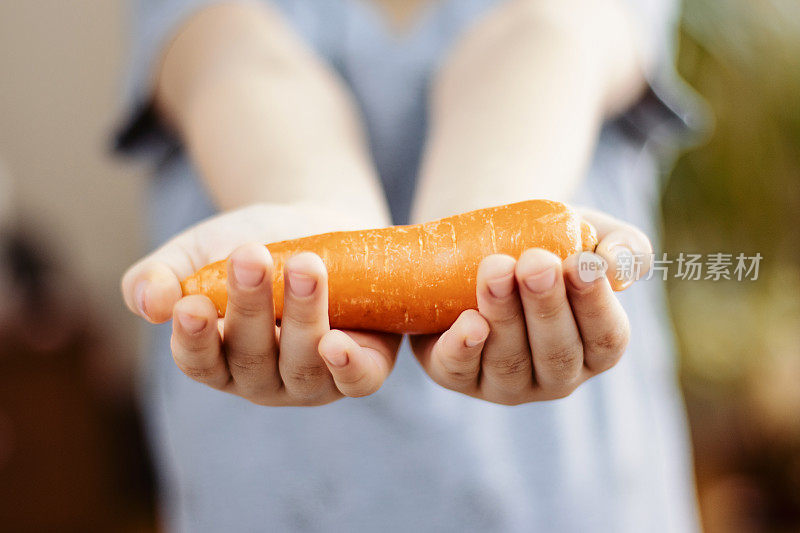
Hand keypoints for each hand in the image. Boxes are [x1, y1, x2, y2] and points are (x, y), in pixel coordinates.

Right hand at [121, 203, 400, 405]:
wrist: (321, 225)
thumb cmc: (252, 243)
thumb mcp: (197, 251)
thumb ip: (158, 275)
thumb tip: (148, 304)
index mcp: (219, 358)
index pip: (199, 362)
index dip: (195, 338)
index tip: (191, 305)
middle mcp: (265, 379)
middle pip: (252, 358)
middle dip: (251, 307)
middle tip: (250, 255)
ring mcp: (315, 378)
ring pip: (304, 364)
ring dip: (303, 317)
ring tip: (304, 265)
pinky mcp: (364, 364)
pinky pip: (358, 380)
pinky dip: (349, 367)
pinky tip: (338, 344)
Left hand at [410, 208, 651, 404]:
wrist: (480, 246)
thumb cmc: (548, 245)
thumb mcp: (591, 239)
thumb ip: (624, 248)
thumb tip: (613, 263)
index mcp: (595, 349)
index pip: (607, 338)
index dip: (595, 303)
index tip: (581, 263)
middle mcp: (555, 376)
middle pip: (557, 353)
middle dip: (546, 306)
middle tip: (535, 263)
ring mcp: (506, 383)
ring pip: (508, 361)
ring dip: (503, 314)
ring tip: (496, 268)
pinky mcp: (457, 376)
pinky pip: (458, 371)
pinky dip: (462, 349)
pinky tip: (467, 323)